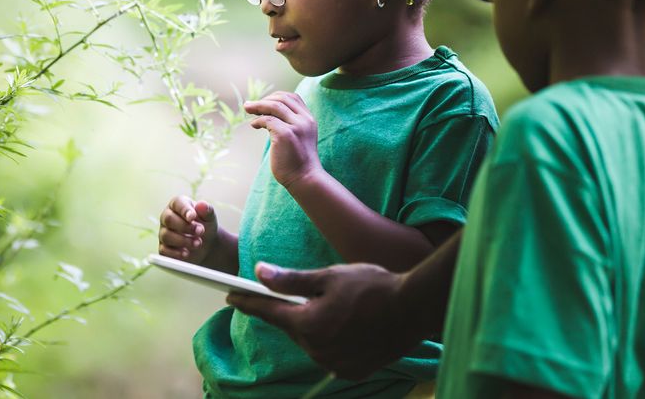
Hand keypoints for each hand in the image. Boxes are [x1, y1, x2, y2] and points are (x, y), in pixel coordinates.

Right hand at [158, 196, 217, 263]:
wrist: (207, 243)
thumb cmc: (205, 225)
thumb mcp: (209, 217)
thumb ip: (207, 211)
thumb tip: (201, 205)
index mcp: (178, 205)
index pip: (177, 203)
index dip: (184, 210)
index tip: (193, 217)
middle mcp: (167, 217)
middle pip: (168, 219)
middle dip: (185, 226)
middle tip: (200, 231)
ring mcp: (164, 232)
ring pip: (166, 235)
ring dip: (183, 240)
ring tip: (198, 243)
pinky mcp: (164, 248)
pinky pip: (164, 250)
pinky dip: (176, 253)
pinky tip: (187, 253)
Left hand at [227, 262, 433, 379]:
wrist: (414, 309)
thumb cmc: (373, 286)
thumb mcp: (329, 276)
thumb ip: (291, 279)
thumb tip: (259, 273)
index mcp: (309, 323)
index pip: (268, 312)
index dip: (247, 302)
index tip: (230, 295)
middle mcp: (317, 349)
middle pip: (292, 327)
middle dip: (291, 310)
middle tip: (300, 292)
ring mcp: (334, 364)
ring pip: (311, 341)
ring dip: (313, 325)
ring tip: (335, 308)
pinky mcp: (351, 371)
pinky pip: (330, 354)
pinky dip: (332, 340)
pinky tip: (348, 325)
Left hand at [244, 91, 322, 188]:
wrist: (304, 178)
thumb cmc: (297, 161)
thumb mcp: (299, 137)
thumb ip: (290, 125)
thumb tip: (267, 115)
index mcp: (309, 119)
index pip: (293, 97)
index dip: (276, 97)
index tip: (263, 103)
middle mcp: (305, 120)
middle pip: (282, 98)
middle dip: (264, 100)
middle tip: (249, 106)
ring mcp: (296, 126)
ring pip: (274, 106)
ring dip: (258, 106)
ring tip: (247, 108)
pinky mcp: (286, 134)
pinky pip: (267, 120)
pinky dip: (258, 120)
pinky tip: (254, 125)